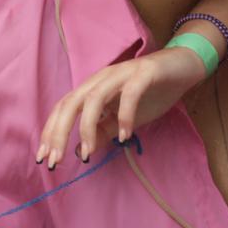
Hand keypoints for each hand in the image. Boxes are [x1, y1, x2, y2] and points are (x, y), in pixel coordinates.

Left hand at [37, 44, 205, 166]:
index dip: (51, 131)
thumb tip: (80, 151)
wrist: (183, 67)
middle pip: (72, 102)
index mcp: (94, 87)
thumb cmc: (151, 92)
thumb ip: (103, 131)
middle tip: (56, 161)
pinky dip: (124, 115)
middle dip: (60, 132)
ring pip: (95, 97)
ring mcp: (122, 73)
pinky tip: (125, 136)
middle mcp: (102, 78)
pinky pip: (130, 94)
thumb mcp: (123, 118)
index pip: (64, 108)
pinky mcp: (145, 73)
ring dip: (88, 126)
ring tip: (88, 153)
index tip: (44, 158)